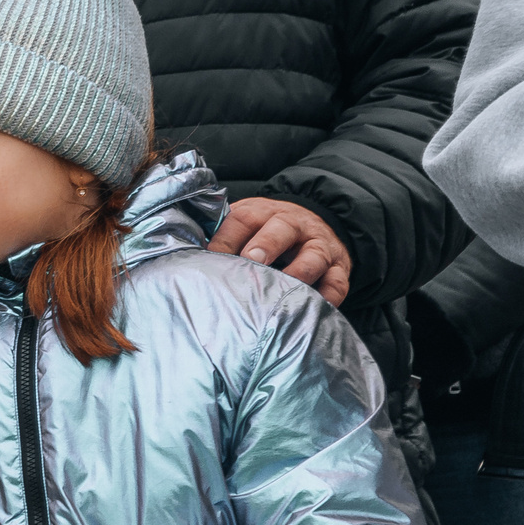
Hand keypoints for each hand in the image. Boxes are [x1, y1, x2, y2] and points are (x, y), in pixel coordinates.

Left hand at [208, 198, 350, 306]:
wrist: (316, 225)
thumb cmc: (265, 233)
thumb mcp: (245, 227)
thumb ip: (221, 239)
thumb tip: (184, 261)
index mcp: (263, 213)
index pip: (243, 220)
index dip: (225, 239)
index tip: (209, 260)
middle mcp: (295, 225)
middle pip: (282, 229)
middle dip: (265, 245)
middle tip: (251, 262)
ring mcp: (320, 246)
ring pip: (314, 256)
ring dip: (298, 273)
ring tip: (281, 292)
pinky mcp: (339, 268)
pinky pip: (337, 283)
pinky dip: (328, 297)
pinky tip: (312, 311)